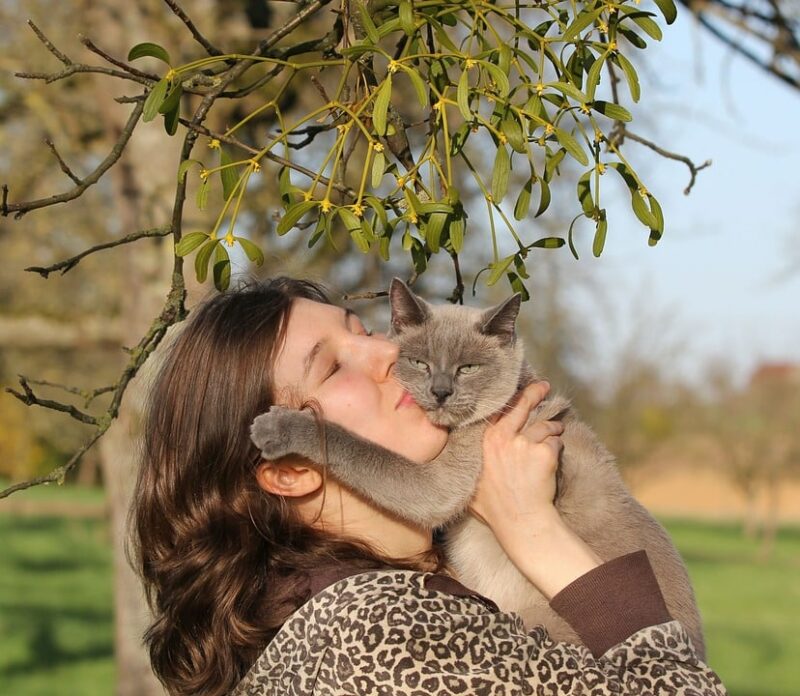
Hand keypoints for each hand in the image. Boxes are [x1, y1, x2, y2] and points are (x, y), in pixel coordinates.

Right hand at [469, 380, 601, 598]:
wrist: (520, 521)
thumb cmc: (495, 508)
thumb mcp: (471, 481)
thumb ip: (469, 463)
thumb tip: (455, 458)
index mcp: (484, 442)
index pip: (498, 412)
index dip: (510, 400)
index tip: (517, 391)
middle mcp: (502, 438)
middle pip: (521, 406)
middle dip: (534, 392)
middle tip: (544, 386)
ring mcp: (524, 443)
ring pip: (545, 427)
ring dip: (552, 431)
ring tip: (554, 437)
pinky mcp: (544, 451)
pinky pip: (556, 443)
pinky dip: (557, 450)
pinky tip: (552, 463)